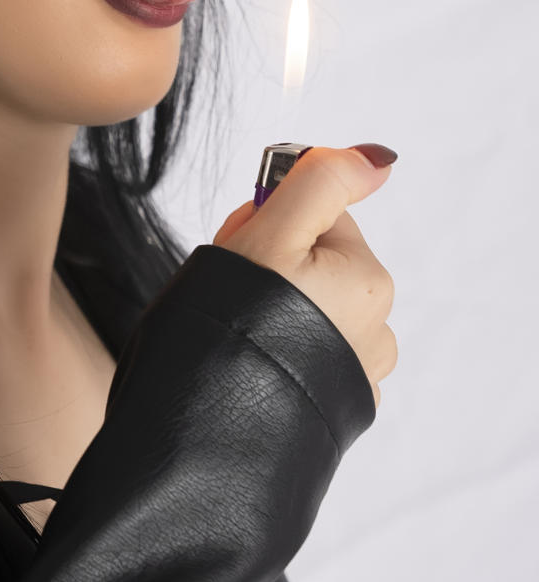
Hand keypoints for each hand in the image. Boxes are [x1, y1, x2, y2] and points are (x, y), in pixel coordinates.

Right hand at [212, 145, 397, 410]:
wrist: (205, 423)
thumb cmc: (235, 323)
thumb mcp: (272, 233)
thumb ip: (322, 182)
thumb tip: (377, 157)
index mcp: (367, 279)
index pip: (319, 215)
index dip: (271, 221)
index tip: (244, 245)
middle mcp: (377, 327)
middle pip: (314, 261)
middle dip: (272, 265)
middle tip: (235, 286)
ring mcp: (358, 372)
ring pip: (310, 308)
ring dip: (276, 307)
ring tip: (240, 327)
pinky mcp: (334, 405)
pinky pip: (309, 352)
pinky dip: (284, 347)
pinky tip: (254, 358)